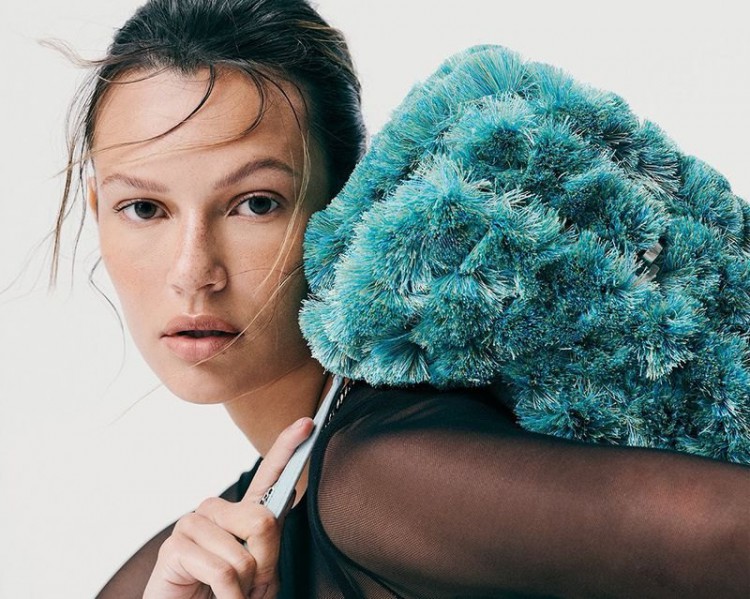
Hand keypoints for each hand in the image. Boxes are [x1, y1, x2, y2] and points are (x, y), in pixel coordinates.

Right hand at [143, 417, 313, 598]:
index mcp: (242, 514)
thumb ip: (269, 546)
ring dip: (244, 586)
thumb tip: (268, 519)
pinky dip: (228, 595)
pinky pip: (222, 572)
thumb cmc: (226, 596)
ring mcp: (193, 525)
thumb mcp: (260, 574)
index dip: (287, 447)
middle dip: (264, 564)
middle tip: (249, 585)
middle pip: (264, 521)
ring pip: (244, 554)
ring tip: (228, 592)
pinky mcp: (174, 547)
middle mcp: (217, 511)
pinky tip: (216, 597)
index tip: (307, 424)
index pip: (269, 474)